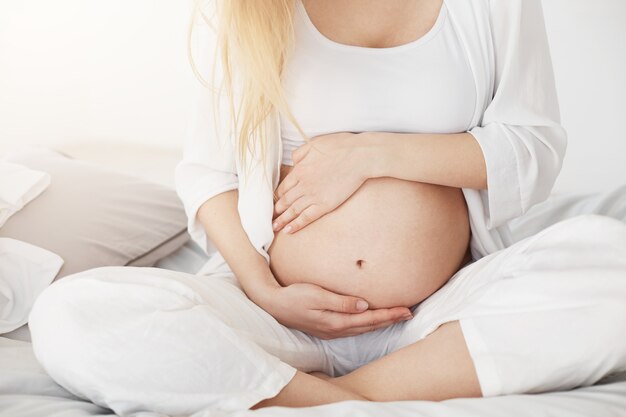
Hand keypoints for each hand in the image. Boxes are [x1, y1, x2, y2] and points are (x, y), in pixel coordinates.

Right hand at [257, 282, 412, 338]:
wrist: (274, 305)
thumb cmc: (295, 296)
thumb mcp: (317, 295)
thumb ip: (341, 301)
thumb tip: (364, 305)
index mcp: (337, 321)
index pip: (370, 319)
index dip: (389, 315)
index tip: (406, 310)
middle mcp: (337, 329)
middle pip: (370, 325)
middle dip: (390, 319)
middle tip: (409, 313)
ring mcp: (331, 331)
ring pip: (362, 328)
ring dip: (380, 323)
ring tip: (395, 316)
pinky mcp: (327, 329)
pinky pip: (353, 328)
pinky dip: (367, 324)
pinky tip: (370, 320)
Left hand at [273, 132, 369, 233]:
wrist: (360, 156)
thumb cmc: (339, 146)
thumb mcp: (314, 143)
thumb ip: (299, 153)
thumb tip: (293, 162)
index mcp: (299, 170)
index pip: (282, 187)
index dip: (277, 196)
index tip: (273, 203)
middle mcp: (303, 185)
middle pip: (284, 201)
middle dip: (275, 211)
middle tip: (268, 219)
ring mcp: (314, 196)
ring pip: (293, 211)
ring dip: (282, 220)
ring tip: (273, 228)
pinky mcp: (325, 205)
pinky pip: (307, 217)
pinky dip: (296, 224)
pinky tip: (288, 230)